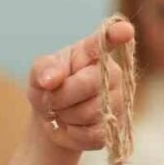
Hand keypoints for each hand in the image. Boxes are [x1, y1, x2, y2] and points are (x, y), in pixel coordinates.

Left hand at [27, 20, 134, 152]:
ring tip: (61, 112)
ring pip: (91, 112)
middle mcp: (113, 73)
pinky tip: (70, 126)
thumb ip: (43, 70)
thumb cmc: (49, 87)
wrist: (53, 118)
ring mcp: (118, 100)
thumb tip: (50, 80)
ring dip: (66, 116)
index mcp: (92, 52)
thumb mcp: (39, 73)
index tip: (125, 30)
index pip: (106, 40)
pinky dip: (74, 134)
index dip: (116, 35)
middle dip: (61, 96)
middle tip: (50, 100)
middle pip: (89, 83)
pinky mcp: (116, 125)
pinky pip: (94, 134)